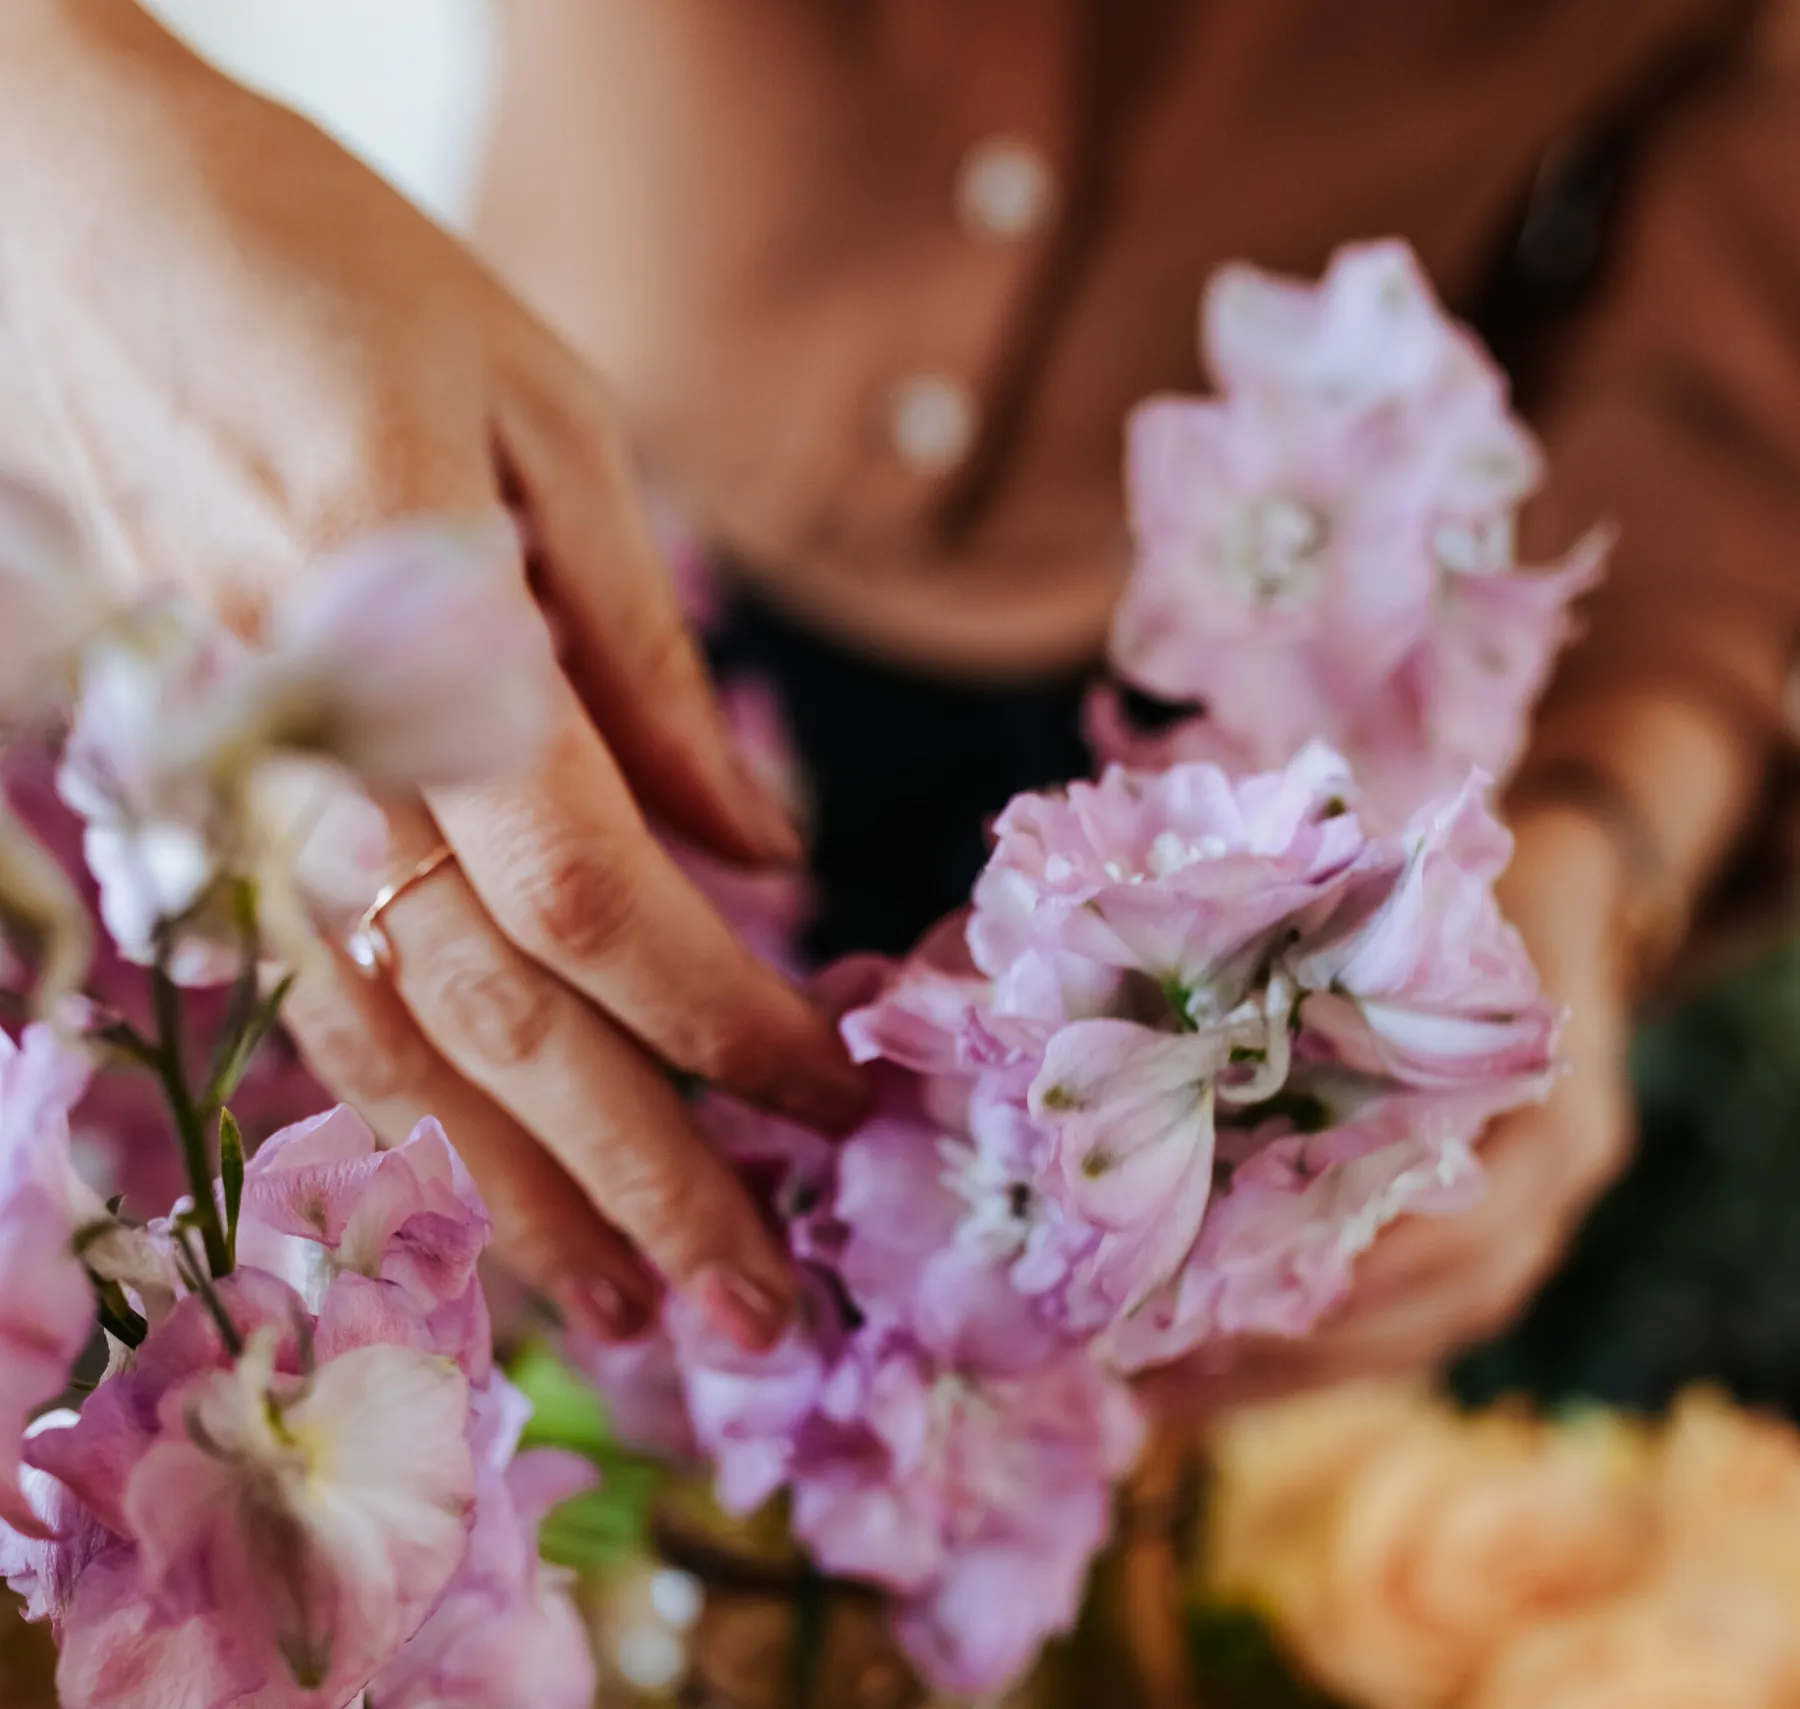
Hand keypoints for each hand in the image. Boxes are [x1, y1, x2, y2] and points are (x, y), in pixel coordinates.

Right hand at [0, 4, 866, 1347]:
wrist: (69, 213)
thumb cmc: (328, 276)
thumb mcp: (543, 418)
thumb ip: (640, 651)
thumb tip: (757, 837)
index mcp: (418, 638)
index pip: (596, 903)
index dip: (727, 1018)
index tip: (836, 1094)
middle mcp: (316, 752)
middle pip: (501, 1022)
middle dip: (642, 1178)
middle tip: (755, 1317)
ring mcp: (240, 789)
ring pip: (386, 1045)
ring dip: (515, 1192)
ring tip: (625, 1314)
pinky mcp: (206, 795)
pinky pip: (312, 985)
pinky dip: (407, 1106)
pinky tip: (480, 1184)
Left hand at [1144, 807, 1635, 1411]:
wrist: (1565, 903)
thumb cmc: (1481, 900)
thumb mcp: (1438, 920)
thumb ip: (1359, 976)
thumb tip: (1188, 1017)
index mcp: (1560, 1126)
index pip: (1464, 1236)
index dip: (1360, 1279)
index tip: (1245, 1304)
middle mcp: (1551, 1199)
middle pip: (1433, 1313)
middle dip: (1301, 1354)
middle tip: (1171, 1369)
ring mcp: (1524, 1230)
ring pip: (1412, 1337)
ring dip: (1290, 1375)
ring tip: (1166, 1394)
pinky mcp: (1476, 1245)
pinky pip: (1399, 1325)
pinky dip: (1308, 1354)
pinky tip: (1211, 1372)